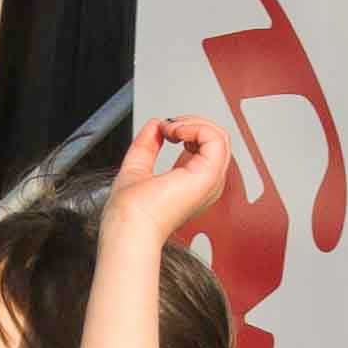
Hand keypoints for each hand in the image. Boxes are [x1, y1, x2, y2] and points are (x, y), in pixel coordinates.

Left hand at [100, 116, 231, 240]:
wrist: (129, 224)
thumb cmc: (131, 213)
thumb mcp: (137, 166)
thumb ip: (147, 144)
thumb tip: (155, 125)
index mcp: (191, 183)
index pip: (203, 146)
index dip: (185, 130)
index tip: (162, 131)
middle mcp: (205, 183)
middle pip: (214, 139)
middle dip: (190, 122)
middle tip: (167, 127)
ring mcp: (210, 180)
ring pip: (219, 136)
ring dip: (192, 123)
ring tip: (171, 130)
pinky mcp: (209, 175)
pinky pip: (216, 138)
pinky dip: (194, 127)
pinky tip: (175, 133)